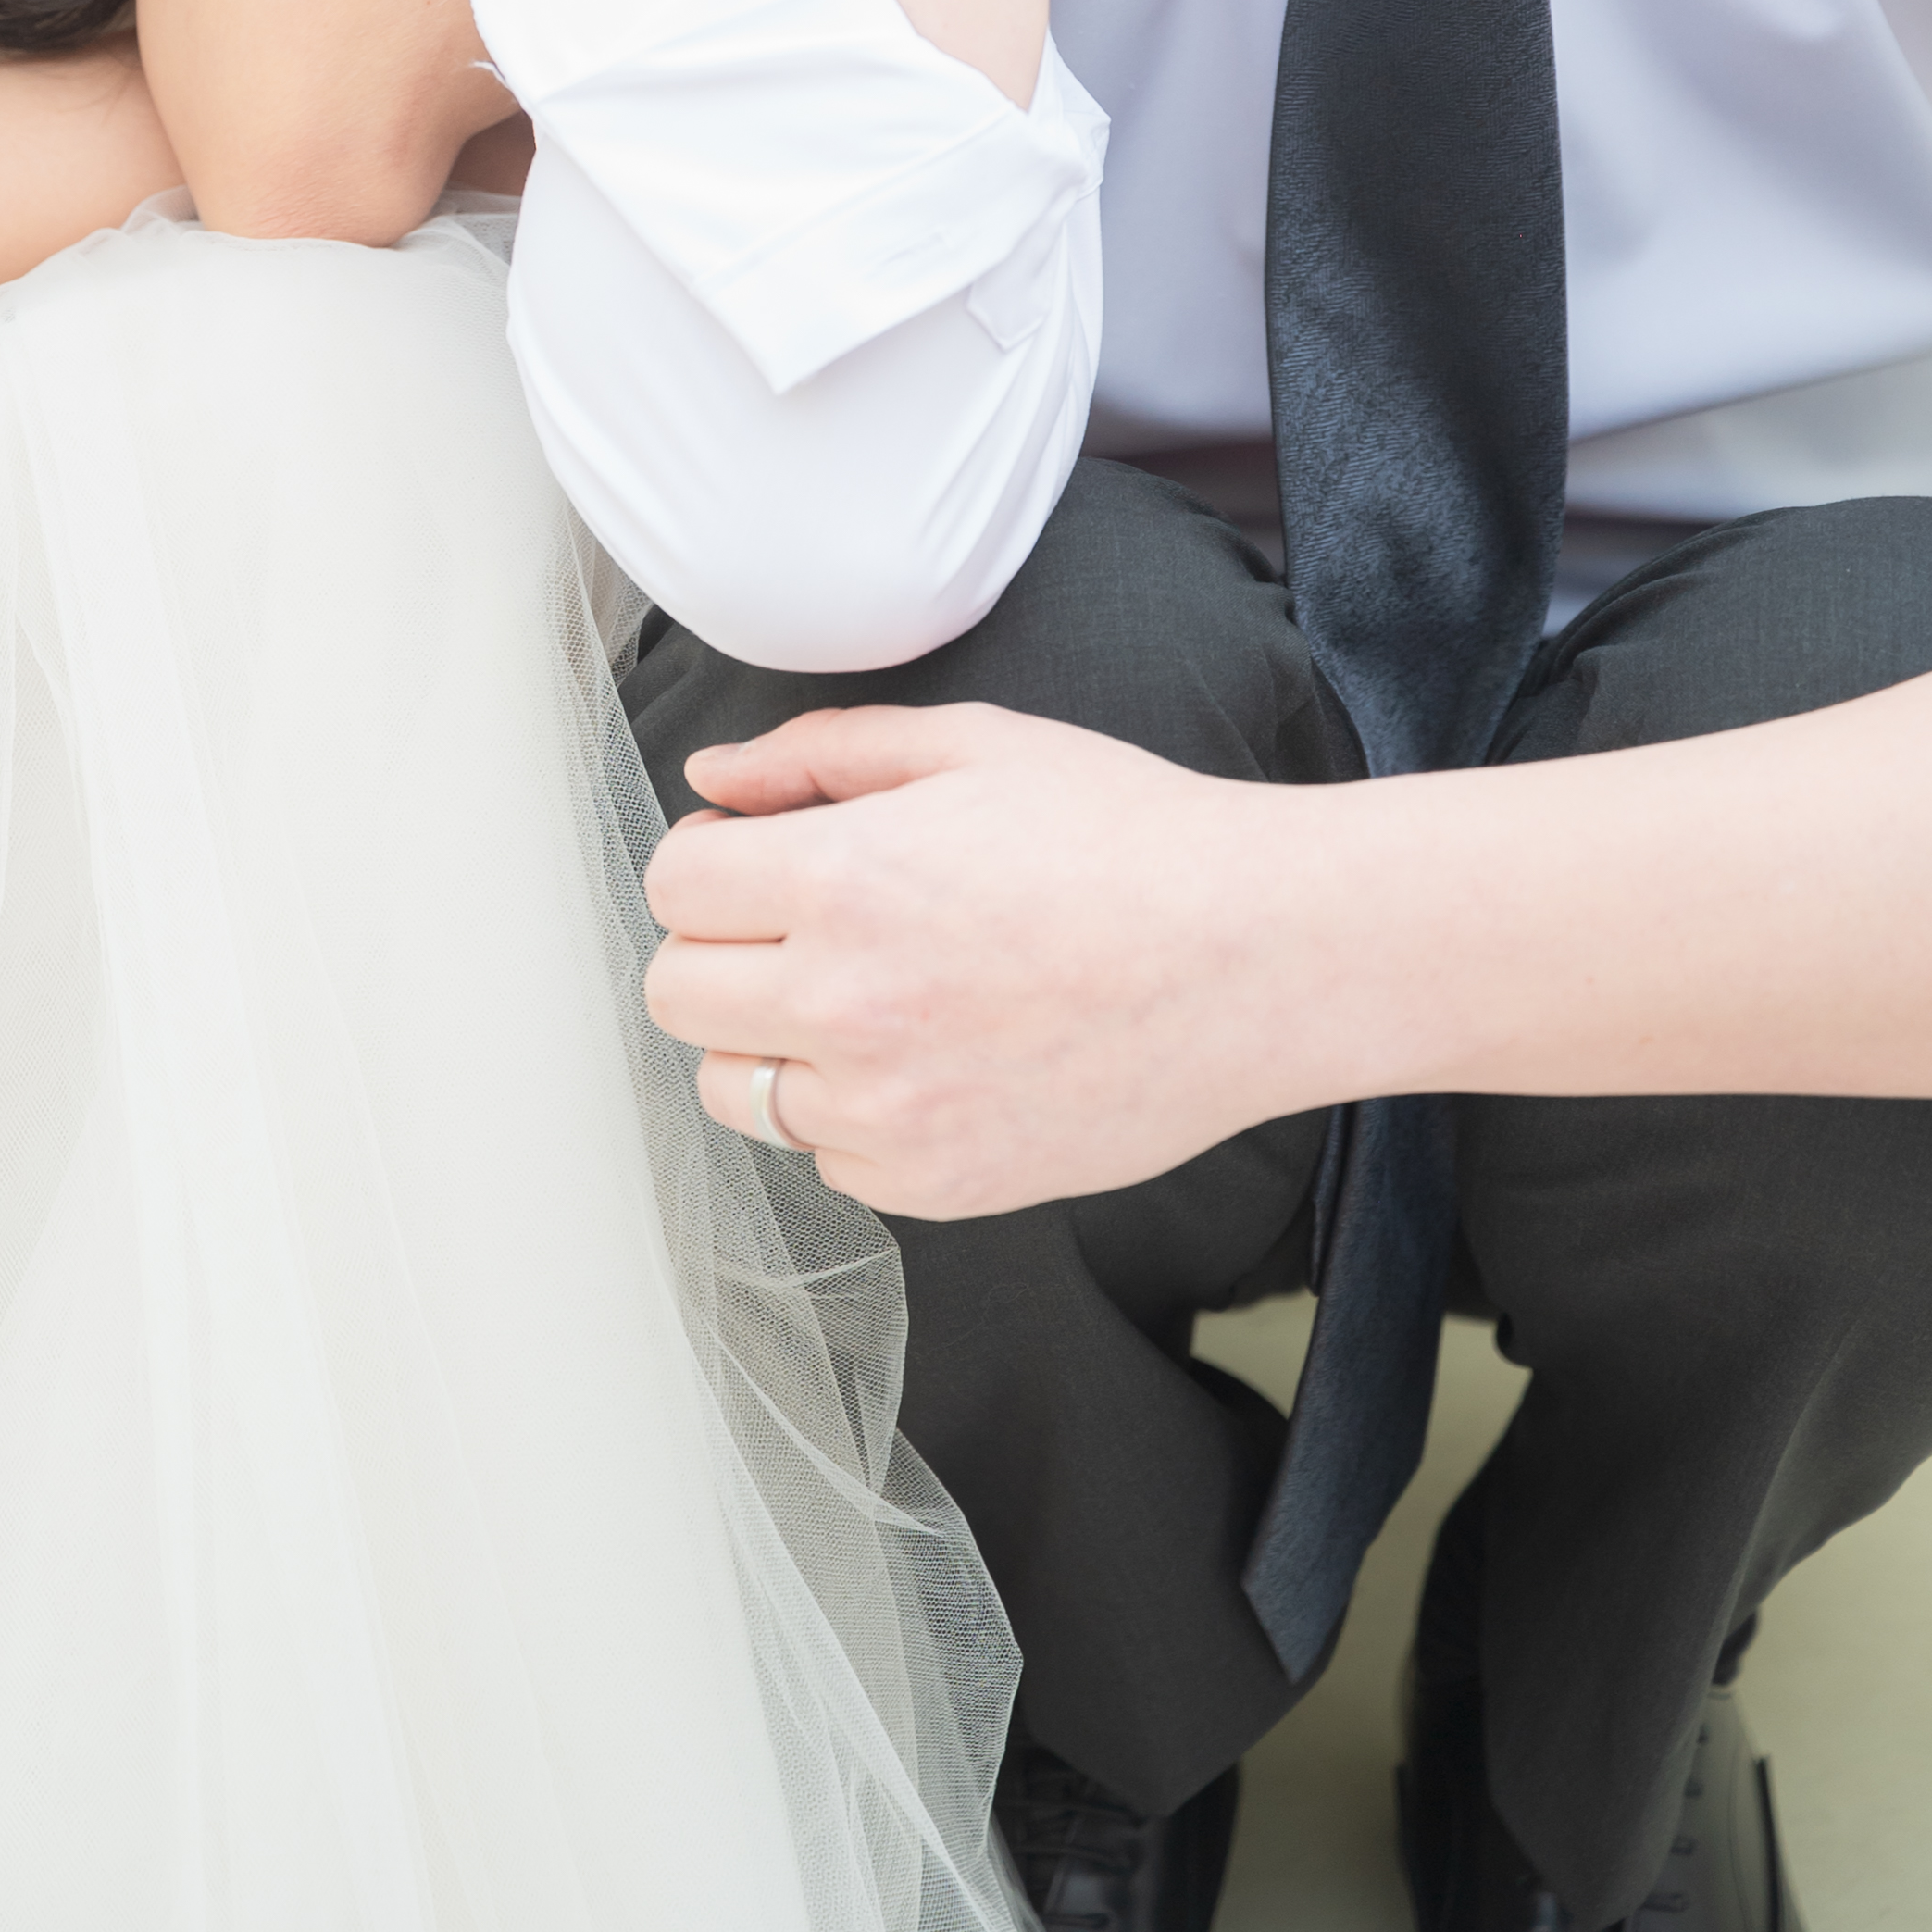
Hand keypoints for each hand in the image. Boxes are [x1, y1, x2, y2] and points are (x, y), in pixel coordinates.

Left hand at [641, 702, 1347, 1216]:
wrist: (1258, 959)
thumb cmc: (1129, 837)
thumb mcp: (971, 745)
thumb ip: (818, 754)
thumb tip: (714, 782)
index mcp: (841, 880)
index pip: (673, 888)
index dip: (706, 860)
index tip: (748, 856)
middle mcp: (846, 1005)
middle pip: (675, 994)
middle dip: (717, 948)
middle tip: (792, 925)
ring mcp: (888, 1110)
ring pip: (733, 1090)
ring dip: (769, 1041)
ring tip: (860, 997)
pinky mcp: (937, 1185)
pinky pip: (827, 1158)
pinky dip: (852, 1115)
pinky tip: (926, 1058)